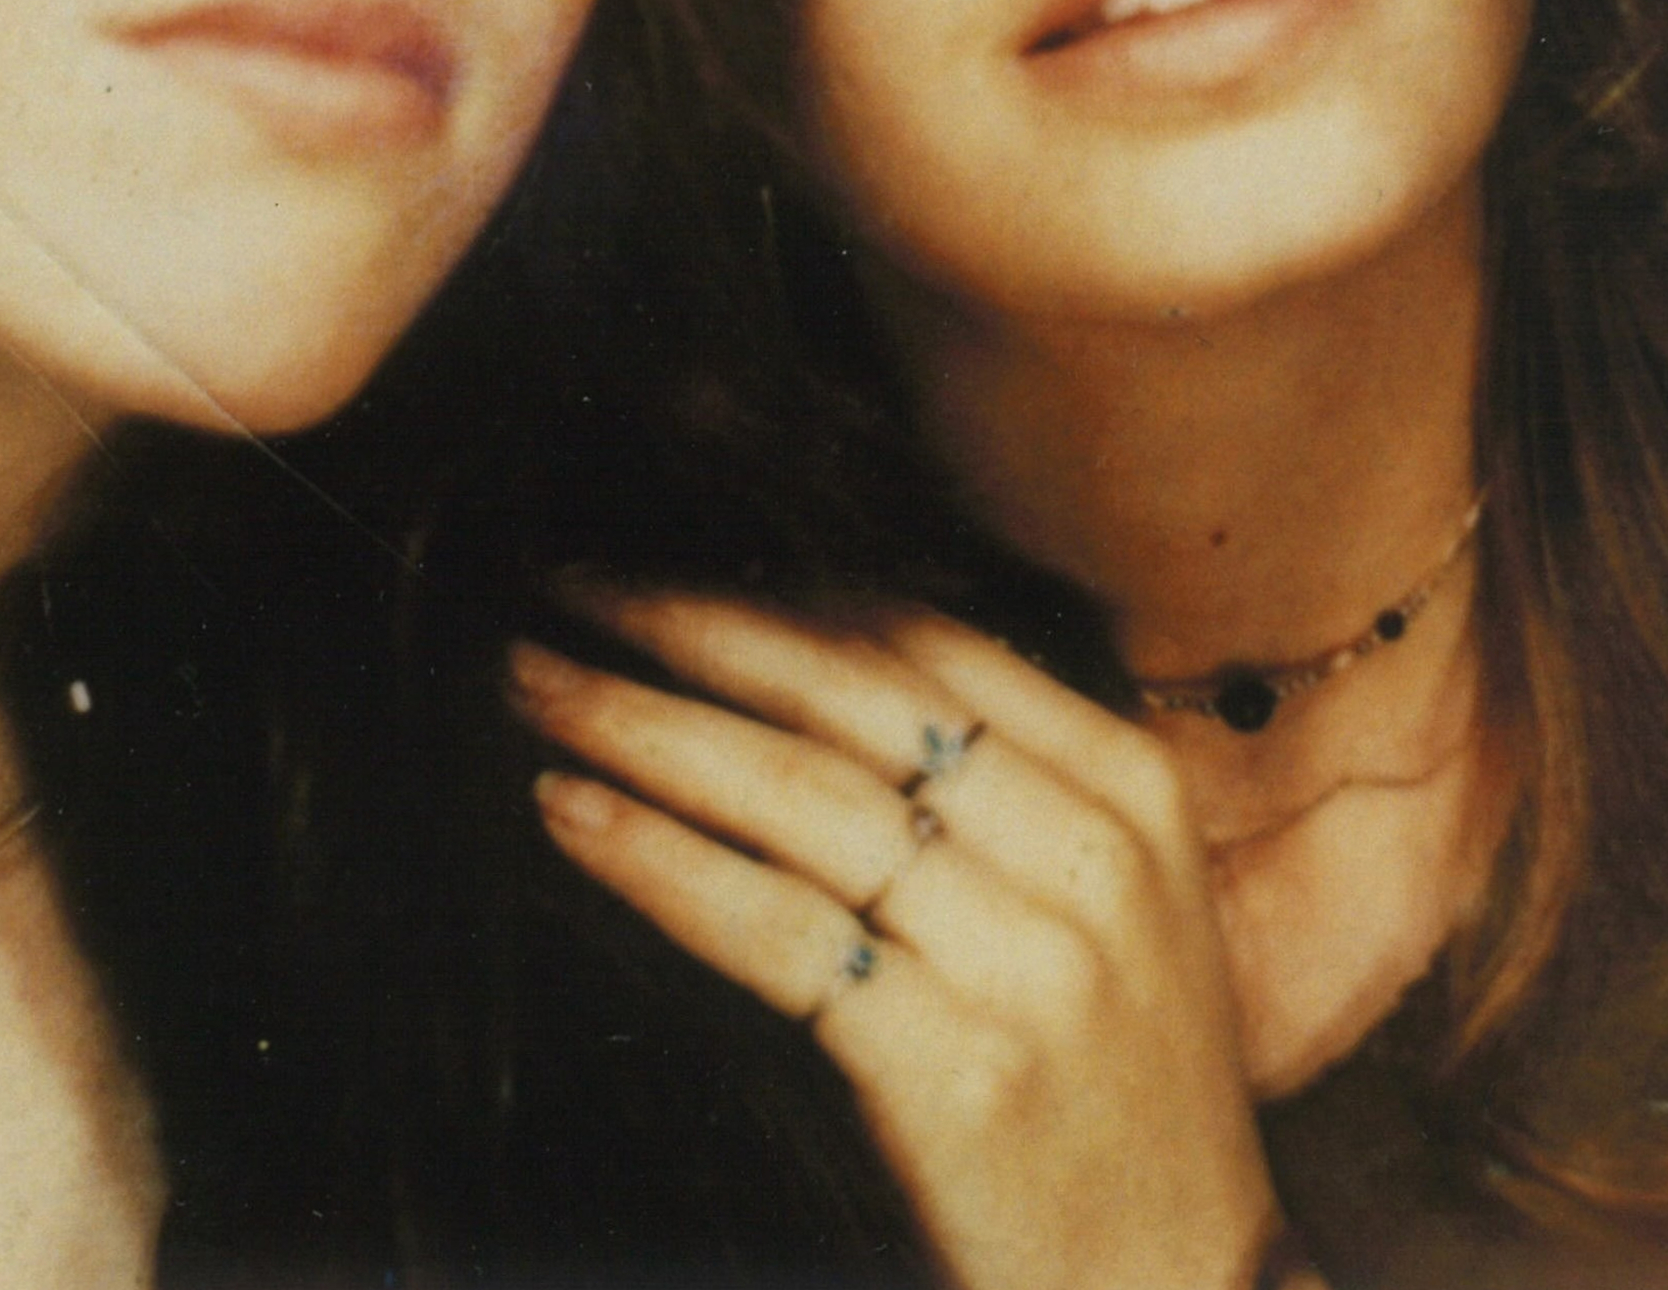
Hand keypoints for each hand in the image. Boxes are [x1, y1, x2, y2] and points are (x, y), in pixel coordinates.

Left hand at [510, 591, 1292, 1289]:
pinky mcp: (959, 1073)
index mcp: (1131, 789)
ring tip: (536, 683)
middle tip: (564, 582)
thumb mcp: (1118, 907)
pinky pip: (780, 932)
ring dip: (646, 725)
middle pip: (851, 693)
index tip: (654, 563)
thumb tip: (803, 651)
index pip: (922, 640)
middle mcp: (1090, 855)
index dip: (771, 589)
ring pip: (801, 797)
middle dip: (689, 624)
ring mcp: (1030, 964)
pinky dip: (662, 860)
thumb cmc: (1123, 1104)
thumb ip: (1006, 782)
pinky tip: (574, 815)